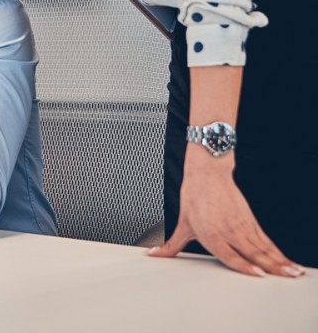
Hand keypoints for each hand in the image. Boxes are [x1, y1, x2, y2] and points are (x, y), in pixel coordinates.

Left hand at [149, 154, 304, 276]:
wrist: (208, 173)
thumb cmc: (195, 196)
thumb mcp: (181, 223)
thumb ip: (172, 245)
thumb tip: (155, 255)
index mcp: (212, 234)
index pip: (231, 254)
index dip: (245, 266)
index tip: (258, 275)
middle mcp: (230, 231)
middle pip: (254, 252)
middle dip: (272, 266)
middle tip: (287, 277)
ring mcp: (242, 226)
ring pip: (264, 247)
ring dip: (280, 260)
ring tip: (293, 271)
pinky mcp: (250, 221)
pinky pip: (265, 239)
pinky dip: (277, 250)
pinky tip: (285, 259)